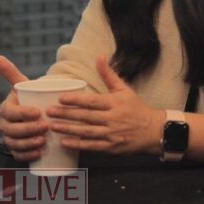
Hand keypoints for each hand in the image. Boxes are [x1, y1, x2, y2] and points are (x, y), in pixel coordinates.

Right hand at [0, 55, 46, 161]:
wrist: (34, 111)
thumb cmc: (29, 98)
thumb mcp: (22, 85)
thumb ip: (11, 73)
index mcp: (5, 109)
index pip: (10, 113)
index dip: (22, 114)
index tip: (38, 113)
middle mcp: (4, 125)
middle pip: (12, 130)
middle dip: (28, 130)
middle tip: (45, 127)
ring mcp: (10, 138)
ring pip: (14, 143)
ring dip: (27, 144)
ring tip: (43, 141)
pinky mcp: (16, 149)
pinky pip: (17, 155)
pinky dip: (26, 156)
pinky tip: (37, 154)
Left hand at [46, 55, 164, 155]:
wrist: (154, 131)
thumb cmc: (136, 108)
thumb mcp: (124, 89)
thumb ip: (108, 75)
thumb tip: (99, 56)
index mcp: (115, 103)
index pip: (92, 101)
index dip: (76, 100)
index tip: (60, 99)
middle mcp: (112, 119)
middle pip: (85, 117)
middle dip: (66, 114)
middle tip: (49, 112)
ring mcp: (111, 134)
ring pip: (86, 132)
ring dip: (68, 129)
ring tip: (53, 126)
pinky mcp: (111, 147)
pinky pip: (92, 146)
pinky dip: (78, 145)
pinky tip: (65, 142)